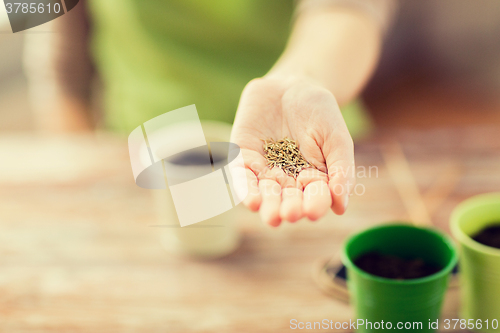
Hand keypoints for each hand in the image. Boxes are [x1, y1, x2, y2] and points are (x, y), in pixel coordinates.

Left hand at [231, 75, 354, 226]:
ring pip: (262, 193)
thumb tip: (340, 207)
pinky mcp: (242, 157)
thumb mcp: (337, 136)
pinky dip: (243, 186)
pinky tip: (250, 198)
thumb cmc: (320, 113)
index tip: (314, 210)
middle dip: (287, 208)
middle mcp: (286, 181)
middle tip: (289, 214)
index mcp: (312, 181)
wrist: (293, 85)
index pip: (315, 198)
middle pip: (286, 200)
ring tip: (268, 213)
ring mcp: (263, 170)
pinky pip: (240, 175)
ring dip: (264, 204)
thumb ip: (341, 168)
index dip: (314, 205)